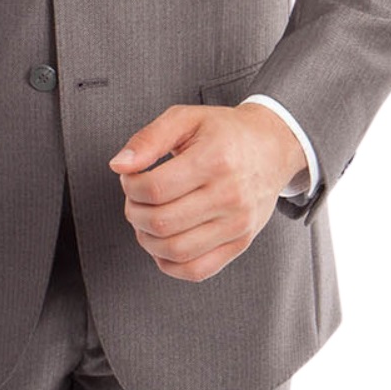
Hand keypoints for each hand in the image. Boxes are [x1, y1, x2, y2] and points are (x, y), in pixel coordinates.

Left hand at [109, 102, 307, 281]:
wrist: (272, 147)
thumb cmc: (224, 132)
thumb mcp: (185, 119)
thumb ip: (148, 139)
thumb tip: (119, 164)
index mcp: (214, 160)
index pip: (155, 188)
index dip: (130, 186)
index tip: (130, 177)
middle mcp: (230, 195)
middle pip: (161, 222)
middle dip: (134, 211)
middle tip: (136, 198)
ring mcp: (237, 224)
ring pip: (175, 250)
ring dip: (147, 239)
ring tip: (147, 218)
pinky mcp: (240, 243)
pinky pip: (196, 270)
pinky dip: (169, 263)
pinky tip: (164, 241)